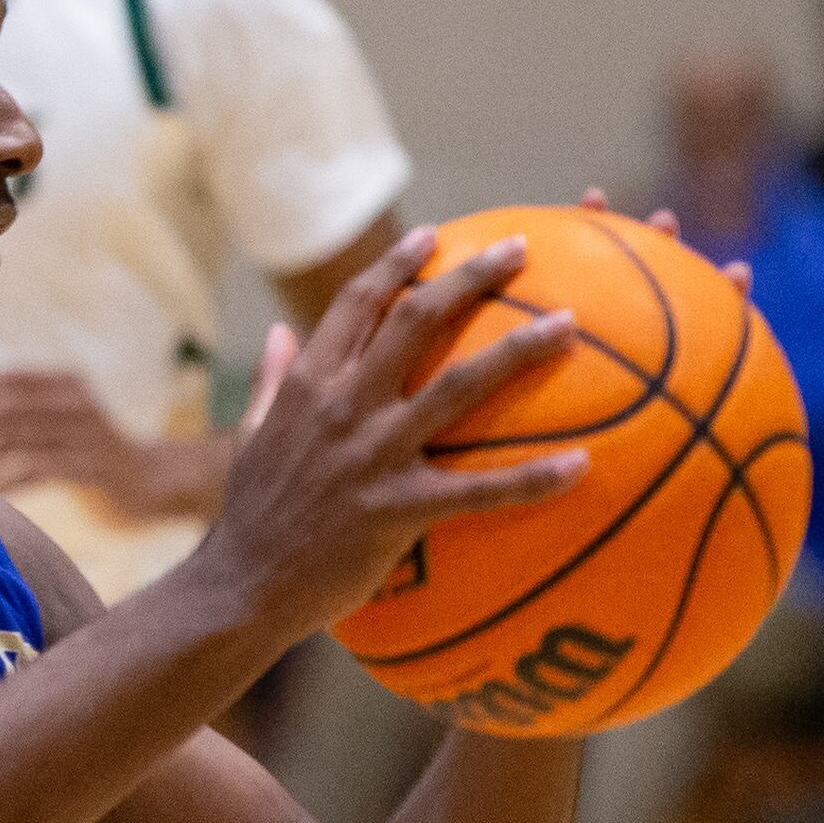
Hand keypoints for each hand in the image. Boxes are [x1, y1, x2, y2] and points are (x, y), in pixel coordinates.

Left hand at [0, 369, 214, 517]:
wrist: (157, 483)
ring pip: (18, 440)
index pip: (3, 382)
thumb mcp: (54, 420)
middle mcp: (77, 402)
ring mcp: (89, 435)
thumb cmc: (92, 454)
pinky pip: (39, 470)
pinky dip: (5, 481)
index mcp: (65, 384)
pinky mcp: (96, 469)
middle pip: (6, 410)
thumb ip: (11, 402)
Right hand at [192, 224, 587, 639]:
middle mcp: (343, 406)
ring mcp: (373, 456)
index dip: (399, 264)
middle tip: (521, 250)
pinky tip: (582, 467)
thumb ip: (271, 381)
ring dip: (517, 350)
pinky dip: (532, 478)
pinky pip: (477, 489)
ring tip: (568, 326)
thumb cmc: (250, 516)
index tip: (435, 236)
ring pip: (457, 387)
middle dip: (472, 277)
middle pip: (416, 320)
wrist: (241, 586)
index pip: (358, 303)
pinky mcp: (397, 510)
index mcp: (309, 384)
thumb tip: (278, 333)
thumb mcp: (249, 437)